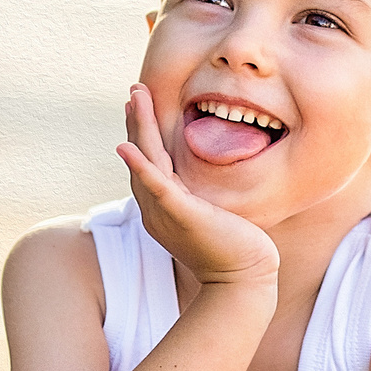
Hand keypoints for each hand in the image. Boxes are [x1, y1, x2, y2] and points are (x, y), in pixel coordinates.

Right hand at [117, 86, 278, 287]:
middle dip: (137, 121)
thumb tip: (207, 183)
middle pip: (142, 157)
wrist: (244, 281)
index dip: (143, 133)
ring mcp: (165, 213)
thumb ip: (202, 198)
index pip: (148, 164)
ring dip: (139, 128)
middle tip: (134, 90)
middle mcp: (156, 210)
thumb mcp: (214, 216)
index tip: (140, 106)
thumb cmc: (235, 251)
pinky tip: (126, 147)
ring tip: (134, 98)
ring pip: (147, 162)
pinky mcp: (181, 215)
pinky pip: (156, 186)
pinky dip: (141, 166)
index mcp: (163, 208)